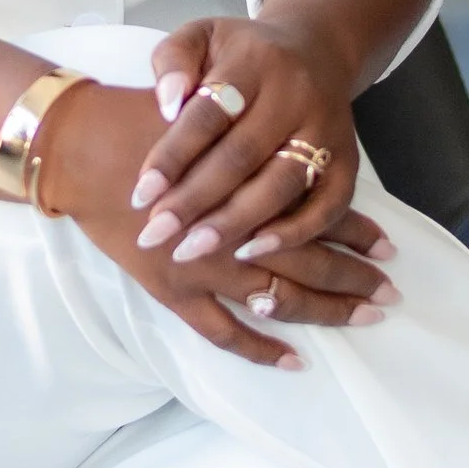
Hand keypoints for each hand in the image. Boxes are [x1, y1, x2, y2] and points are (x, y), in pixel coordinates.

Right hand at [34, 76, 396, 370]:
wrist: (79, 145)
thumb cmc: (140, 121)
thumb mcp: (204, 108)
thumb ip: (254, 137)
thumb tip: (303, 156)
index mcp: (247, 183)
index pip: (317, 213)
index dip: (357, 232)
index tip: (389, 247)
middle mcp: (234, 231)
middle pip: (309, 262)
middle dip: (354, 279)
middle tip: (390, 293)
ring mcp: (204, 268)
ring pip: (279, 300)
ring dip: (325, 311)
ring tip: (363, 318)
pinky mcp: (172, 290)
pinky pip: (224, 333)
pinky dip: (260, 348)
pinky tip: (293, 359)